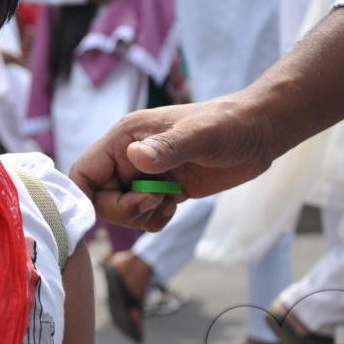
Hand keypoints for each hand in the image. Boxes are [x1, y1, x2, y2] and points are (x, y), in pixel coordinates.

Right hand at [69, 94, 274, 230]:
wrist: (260, 132)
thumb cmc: (229, 124)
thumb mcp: (199, 135)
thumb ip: (166, 148)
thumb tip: (134, 157)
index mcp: (124, 138)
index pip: (84, 172)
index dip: (87, 196)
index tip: (118, 207)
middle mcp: (128, 156)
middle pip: (99, 197)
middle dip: (124, 209)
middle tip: (155, 202)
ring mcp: (145, 174)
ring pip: (121, 209)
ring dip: (140, 216)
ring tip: (169, 203)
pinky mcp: (163, 189)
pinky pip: (143, 215)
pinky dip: (154, 219)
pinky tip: (176, 207)